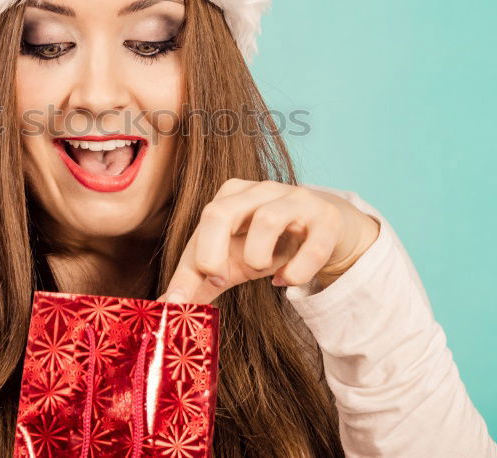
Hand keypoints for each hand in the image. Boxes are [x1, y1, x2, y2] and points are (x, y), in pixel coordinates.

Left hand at [156, 179, 379, 304]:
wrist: (329, 232)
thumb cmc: (272, 243)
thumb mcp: (234, 259)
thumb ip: (201, 279)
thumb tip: (167, 307)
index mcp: (232, 195)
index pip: (203, 222)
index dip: (192, 261)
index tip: (182, 298)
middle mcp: (261, 190)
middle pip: (222, 210)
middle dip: (211, 252)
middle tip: (219, 281)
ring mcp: (296, 200)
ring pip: (268, 220)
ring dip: (257, 257)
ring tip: (262, 272)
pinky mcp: (326, 219)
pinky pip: (312, 245)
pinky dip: (296, 271)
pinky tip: (285, 280)